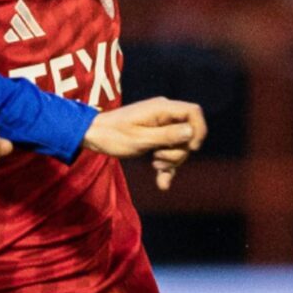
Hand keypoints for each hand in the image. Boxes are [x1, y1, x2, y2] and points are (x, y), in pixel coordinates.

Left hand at [82, 97, 206, 188]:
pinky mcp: (156, 137)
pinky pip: (169, 151)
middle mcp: (164, 114)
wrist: (94, 136)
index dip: (198, 130)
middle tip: (158, 159)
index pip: (193, 112)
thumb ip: (166, 135)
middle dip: (178, 151)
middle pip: (188, 133)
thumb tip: (191, 131)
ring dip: (171, 159)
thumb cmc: (113, 135)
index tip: (192, 148)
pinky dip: (167, 166)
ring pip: (180, 145)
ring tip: (153, 163)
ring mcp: (161, 125)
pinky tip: (162, 183)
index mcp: (162, 108)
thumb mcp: (140, 139)